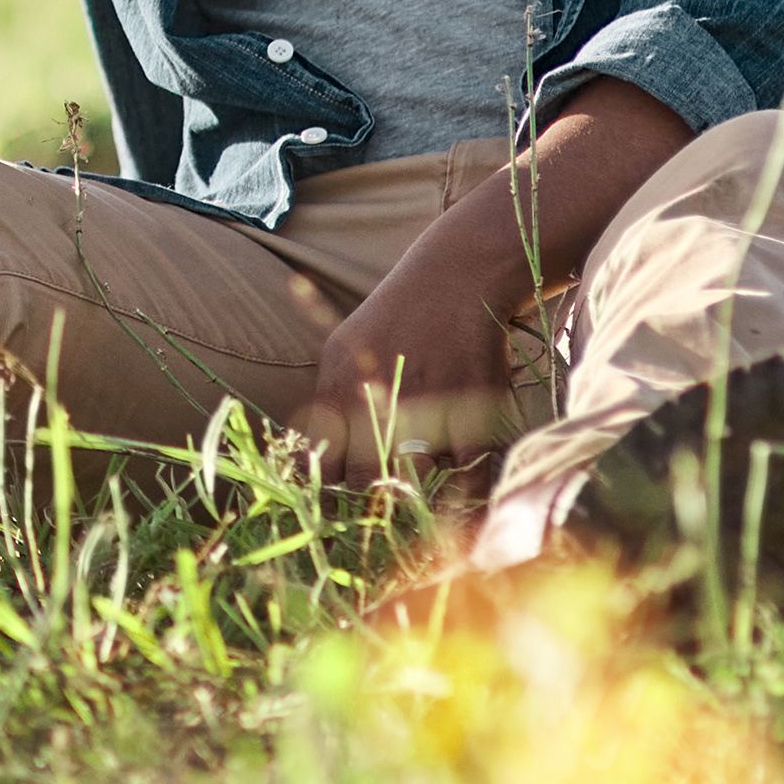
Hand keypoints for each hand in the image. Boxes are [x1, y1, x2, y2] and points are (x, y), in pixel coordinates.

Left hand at [302, 260, 524, 488]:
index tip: (336, 497)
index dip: (327, 487)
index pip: (320, 463)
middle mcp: (378, 405)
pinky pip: (466, 478)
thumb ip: (327, 401)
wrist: (456, 280)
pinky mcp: (474, 417)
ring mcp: (428, 412)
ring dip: (413, 498)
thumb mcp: (342, 349)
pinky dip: (462, 498)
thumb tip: (310, 454)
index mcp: (340, 391)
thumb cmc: (393, 316)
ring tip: (415, 500)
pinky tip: (456, 500)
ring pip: (412, 484)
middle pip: (363, 482)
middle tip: (379, 503)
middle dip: (368, 499)